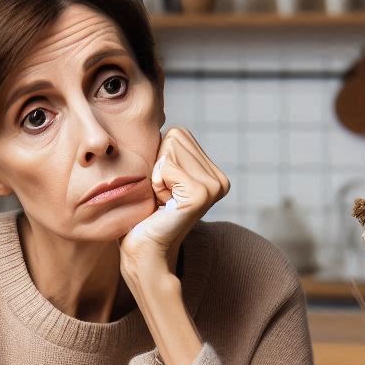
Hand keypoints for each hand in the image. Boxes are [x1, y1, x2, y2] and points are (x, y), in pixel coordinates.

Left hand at [119, 127, 229, 279]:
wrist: (143, 250)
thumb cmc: (143, 214)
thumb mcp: (156, 174)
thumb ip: (163, 149)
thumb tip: (153, 114)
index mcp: (213, 172)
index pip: (178, 133)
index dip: (159, 158)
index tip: (162, 188)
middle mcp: (220, 179)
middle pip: (176, 136)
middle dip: (158, 164)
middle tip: (162, 196)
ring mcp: (215, 186)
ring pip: (170, 148)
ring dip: (156, 175)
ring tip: (163, 201)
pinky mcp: (202, 194)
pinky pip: (167, 166)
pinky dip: (156, 183)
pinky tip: (163, 205)